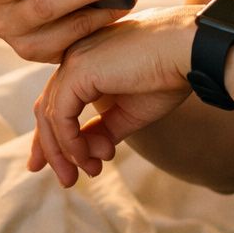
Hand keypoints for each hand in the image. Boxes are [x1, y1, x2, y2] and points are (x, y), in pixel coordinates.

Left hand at [29, 6, 196, 186]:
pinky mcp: (78, 69)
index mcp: (85, 62)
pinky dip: (71, 141)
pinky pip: (61, 114)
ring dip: (64, 152)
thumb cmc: (166, 75)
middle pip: (47, 109)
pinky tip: (88, 158)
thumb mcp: (129, 112)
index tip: (60, 168)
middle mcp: (73, 57)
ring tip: (86, 174)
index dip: (52, 137)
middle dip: (53, 150)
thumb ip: (103, 130)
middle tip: (67, 181)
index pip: (56, 101)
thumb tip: (84, 156)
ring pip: (50, 114)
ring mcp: (73, 61)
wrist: (186, 51)